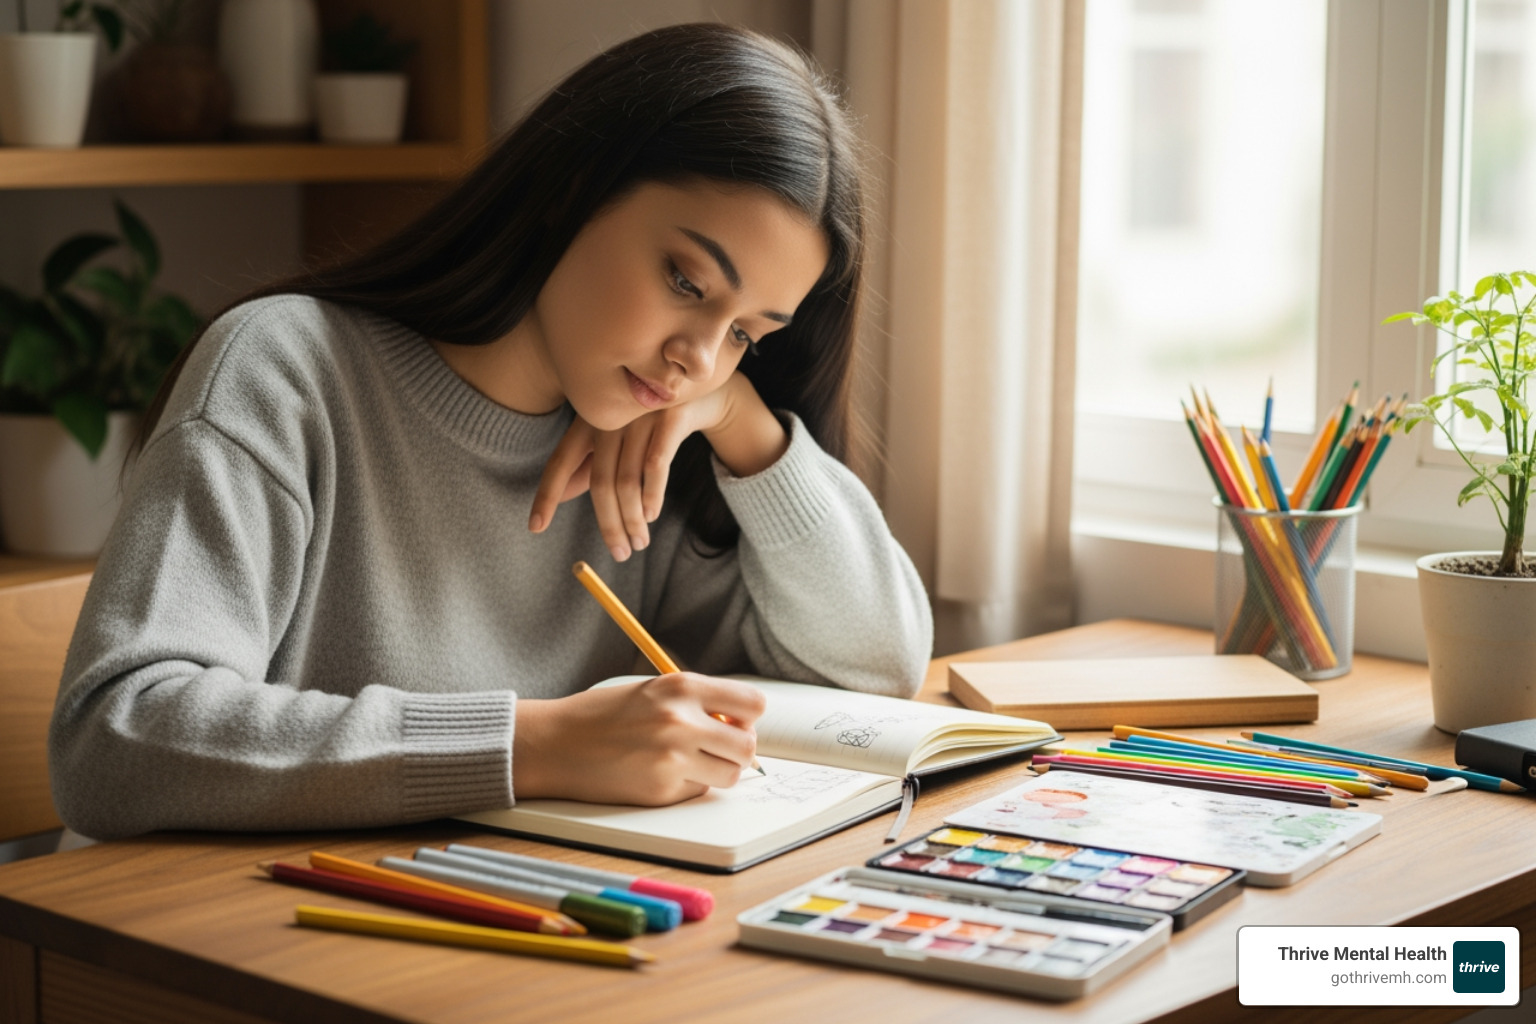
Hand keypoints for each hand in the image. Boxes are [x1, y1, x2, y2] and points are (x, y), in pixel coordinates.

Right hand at [512, 673, 766, 804]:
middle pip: (748, 746)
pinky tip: (660, 774)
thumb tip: (739, 724)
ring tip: (690, 762)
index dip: (749, 717)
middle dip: (739, 750)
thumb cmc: (601, 715)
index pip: (753, 703)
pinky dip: (688, 786)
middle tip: (718, 748)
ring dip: (718, 771)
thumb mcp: (653, 691)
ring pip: (730, 774)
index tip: (737, 721)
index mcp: (682, 687)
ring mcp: (673, 759)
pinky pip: (698, 792)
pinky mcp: (661, 791)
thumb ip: (696, 702)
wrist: (554, 743)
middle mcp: (681, 721)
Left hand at [529, 373, 786, 559]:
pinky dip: (652, 495)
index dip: (547, 495)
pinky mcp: (669, 418)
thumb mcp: (617, 435)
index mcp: (589, 422)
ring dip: (632, 519)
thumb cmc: (650, 419)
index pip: (560, 462)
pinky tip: (651, 515)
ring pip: (627, 480)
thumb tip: (564, 491)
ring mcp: (640, 417)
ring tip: (638, 542)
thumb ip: (591, 460)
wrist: (699, 391)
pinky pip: (656, 465)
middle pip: (599, 481)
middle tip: (619, 553)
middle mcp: (611, 418)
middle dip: (608, 524)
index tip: (535, 526)